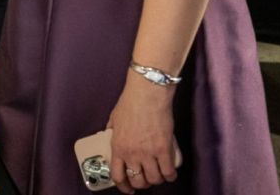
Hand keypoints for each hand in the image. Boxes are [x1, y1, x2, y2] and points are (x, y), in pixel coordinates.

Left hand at [107, 72, 179, 193]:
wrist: (147, 94)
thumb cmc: (130, 103)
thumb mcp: (114, 119)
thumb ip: (112, 131)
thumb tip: (109, 135)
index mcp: (118, 147)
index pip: (118, 176)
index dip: (124, 187)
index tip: (128, 189)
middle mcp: (132, 153)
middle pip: (138, 181)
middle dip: (142, 184)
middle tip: (146, 178)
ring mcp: (149, 153)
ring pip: (154, 179)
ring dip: (157, 180)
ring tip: (159, 174)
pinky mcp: (164, 149)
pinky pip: (169, 171)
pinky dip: (170, 175)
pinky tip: (170, 172)